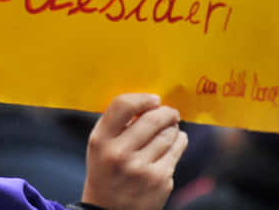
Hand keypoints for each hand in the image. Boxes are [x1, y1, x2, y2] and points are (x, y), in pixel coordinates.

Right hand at [80, 94, 187, 209]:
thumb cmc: (106, 171)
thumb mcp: (99, 146)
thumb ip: (116, 124)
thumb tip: (148, 103)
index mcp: (101, 141)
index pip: (122, 106)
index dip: (142, 98)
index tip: (153, 100)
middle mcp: (120, 154)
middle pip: (152, 118)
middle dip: (166, 112)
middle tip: (170, 112)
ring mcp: (142, 169)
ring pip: (169, 134)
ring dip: (172, 127)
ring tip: (170, 128)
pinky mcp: (160, 180)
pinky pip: (177, 149)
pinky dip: (178, 142)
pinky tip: (174, 143)